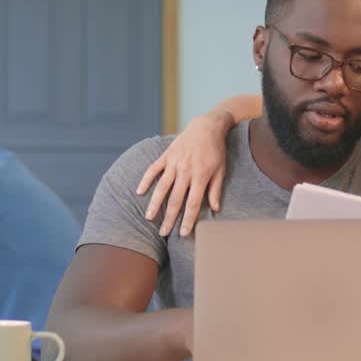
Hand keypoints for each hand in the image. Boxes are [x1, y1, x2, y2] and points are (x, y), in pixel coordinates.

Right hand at [136, 111, 232, 236]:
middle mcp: (185, 171)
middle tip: (163, 233)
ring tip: (148, 218)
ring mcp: (174, 163)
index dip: (188, 220)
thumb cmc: (216, 150)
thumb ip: (215, 190)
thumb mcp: (220, 170)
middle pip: (176, 199)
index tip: (183, 233)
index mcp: (201, 176)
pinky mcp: (167, 155)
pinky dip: (146, 180)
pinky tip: (140, 191)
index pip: (193, 203)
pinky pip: (153, 169)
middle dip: (169, 218)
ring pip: (162, 187)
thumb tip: (215, 209)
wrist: (207, 126)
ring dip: (155, 203)